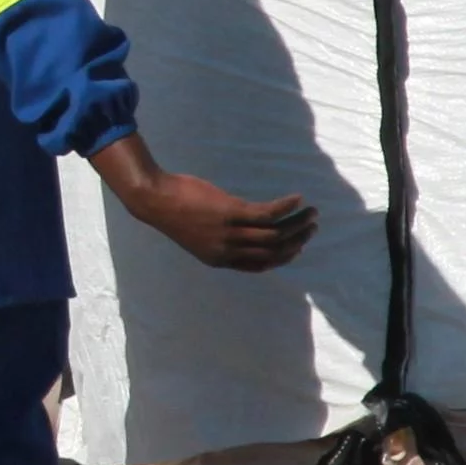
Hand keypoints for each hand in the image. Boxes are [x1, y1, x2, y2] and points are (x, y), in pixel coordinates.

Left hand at [91, 134, 316, 275]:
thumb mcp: (198, 232)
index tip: (297, 247)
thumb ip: (220, 237)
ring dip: (297, 223)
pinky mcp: (230, 212)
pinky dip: (285, 207)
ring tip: (311, 212)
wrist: (154, 199)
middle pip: (272, 251)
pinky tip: (297, 198)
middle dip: (296, 241)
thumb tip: (240, 228)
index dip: (282, 258)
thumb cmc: (174, 211)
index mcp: (220, 260)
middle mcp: (228, 250)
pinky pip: (266, 213)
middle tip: (311, 228)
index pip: (260, 266)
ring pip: (274, 234)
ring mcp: (230, 232)